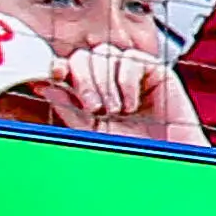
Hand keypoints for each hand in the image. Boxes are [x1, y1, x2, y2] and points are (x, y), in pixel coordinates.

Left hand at [46, 44, 200, 143]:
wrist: (169, 163)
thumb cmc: (134, 151)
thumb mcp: (94, 132)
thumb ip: (71, 110)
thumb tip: (46, 87)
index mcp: (91, 93)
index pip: (69, 68)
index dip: (60, 66)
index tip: (54, 74)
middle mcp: (109, 80)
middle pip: (84, 56)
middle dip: (84, 79)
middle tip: (94, 108)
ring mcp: (131, 73)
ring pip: (104, 53)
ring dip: (105, 82)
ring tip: (116, 110)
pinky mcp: (153, 70)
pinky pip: (130, 59)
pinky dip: (126, 81)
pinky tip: (132, 104)